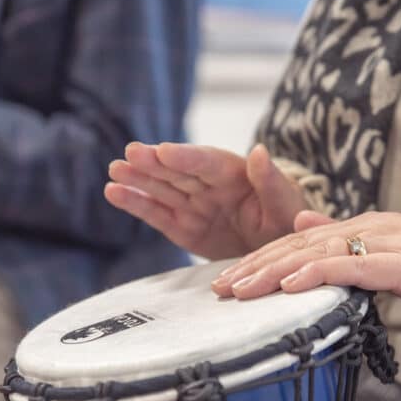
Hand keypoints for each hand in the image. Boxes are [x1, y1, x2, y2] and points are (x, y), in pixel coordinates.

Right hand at [104, 142, 307, 258]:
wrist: (279, 249)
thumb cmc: (286, 220)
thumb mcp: (286, 204)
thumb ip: (271, 181)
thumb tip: (259, 151)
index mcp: (234, 174)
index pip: (206, 162)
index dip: (185, 156)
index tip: (163, 151)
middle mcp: (208, 185)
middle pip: (177, 172)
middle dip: (154, 163)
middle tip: (130, 154)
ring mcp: (193, 205)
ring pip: (162, 189)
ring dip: (138, 180)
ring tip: (115, 170)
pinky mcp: (183, 227)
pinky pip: (157, 214)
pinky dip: (136, 204)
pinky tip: (114, 192)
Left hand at [211, 210, 400, 316]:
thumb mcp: (382, 251)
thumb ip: (341, 242)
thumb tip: (301, 228)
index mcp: (357, 226)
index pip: (297, 242)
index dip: (259, 259)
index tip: (228, 279)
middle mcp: (363, 228)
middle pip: (298, 245)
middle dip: (254, 266)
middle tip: (220, 287)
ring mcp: (382, 242)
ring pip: (316, 253)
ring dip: (275, 271)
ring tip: (242, 288)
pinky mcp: (399, 263)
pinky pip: (351, 267)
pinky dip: (317, 274)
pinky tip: (290, 285)